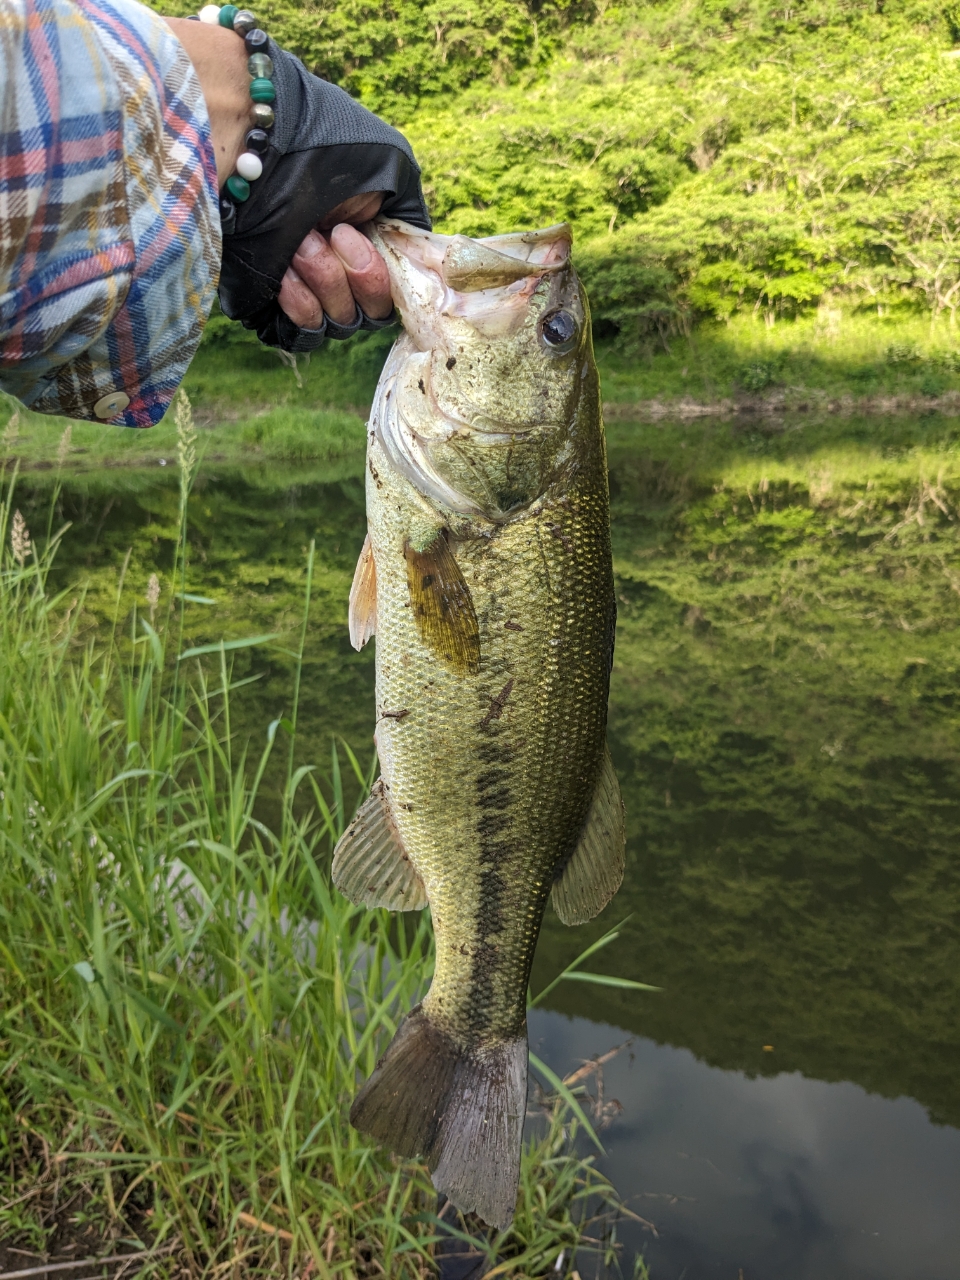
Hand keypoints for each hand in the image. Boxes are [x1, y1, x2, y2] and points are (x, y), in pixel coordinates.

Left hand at [205, 39, 429, 350]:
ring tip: (300, 240)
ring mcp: (308, 287)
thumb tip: (420, 253)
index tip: (364, 235)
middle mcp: (341, 266)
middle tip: (331, 231)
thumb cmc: (323, 151)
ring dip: (325, 279)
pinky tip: (286, 274)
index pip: (398, 287)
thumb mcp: (392, 169)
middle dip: (357, 274)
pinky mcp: (273, 306)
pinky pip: (306, 334)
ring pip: (342, 322)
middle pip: (372, 312)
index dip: (389, 275)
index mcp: (371, 237)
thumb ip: (412, 217)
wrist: (254, 151)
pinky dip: (302, 307)